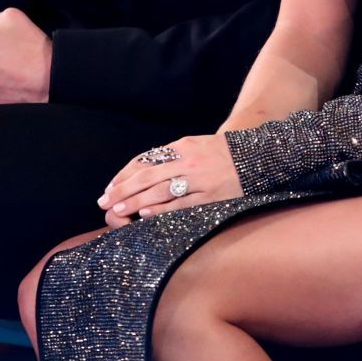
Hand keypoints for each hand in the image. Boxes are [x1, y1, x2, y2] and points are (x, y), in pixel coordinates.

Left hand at [98, 134, 240, 228]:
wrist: (256, 157)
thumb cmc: (222, 154)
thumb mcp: (195, 146)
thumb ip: (172, 156)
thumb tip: (144, 169)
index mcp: (182, 147)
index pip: (145, 161)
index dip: (125, 174)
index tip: (110, 187)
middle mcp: (187, 161)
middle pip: (147, 176)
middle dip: (123, 190)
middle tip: (105, 201)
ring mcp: (198, 179)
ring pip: (159, 191)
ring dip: (135, 201)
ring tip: (118, 210)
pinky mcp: (209, 196)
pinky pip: (180, 204)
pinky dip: (161, 209)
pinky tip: (145, 214)